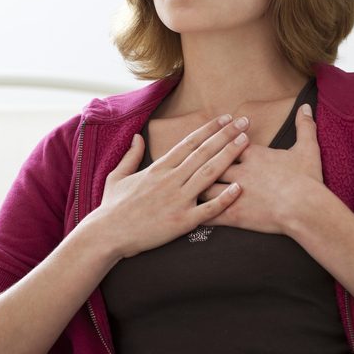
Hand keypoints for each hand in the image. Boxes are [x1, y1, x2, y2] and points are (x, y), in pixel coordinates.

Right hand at [94, 115, 249, 257]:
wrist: (107, 235)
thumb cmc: (112, 207)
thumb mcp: (117, 176)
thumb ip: (131, 155)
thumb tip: (136, 137)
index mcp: (158, 168)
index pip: (189, 142)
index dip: (209, 129)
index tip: (225, 118)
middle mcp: (170, 180)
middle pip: (204, 153)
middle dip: (225, 136)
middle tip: (245, 122)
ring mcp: (177, 200)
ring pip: (209, 174)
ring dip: (229, 156)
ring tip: (245, 143)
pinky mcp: (181, 222)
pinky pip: (208, 209)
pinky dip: (224, 198)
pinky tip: (239, 188)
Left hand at [199, 104, 323, 234]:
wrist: (306, 208)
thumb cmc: (307, 179)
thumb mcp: (308, 149)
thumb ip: (304, 126)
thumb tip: (305, 106)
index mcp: (253, 154)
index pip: (227, 143)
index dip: (218, 141)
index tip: (210, 140)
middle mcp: (239, 171)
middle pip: (210, 163)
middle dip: (199, 162)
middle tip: (186, 162)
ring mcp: (234, 192)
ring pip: (204, 187)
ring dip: (194, 186)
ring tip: (183, 187)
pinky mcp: (234, 214)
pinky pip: (209, 213)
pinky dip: (198, 213)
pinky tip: (188, 214)